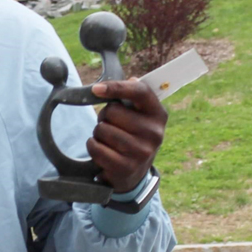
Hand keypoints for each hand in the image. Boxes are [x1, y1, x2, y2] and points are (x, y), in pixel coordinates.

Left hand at [88, 78, 167, 192]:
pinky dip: (93, 146)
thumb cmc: (131, 134)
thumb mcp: (139, 115)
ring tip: (109, 140)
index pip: (139, 91)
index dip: (116, 87)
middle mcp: (154, 133)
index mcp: (158, 114)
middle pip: (112, 111)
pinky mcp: (126, 168)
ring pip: (102, 129)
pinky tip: (103, 151)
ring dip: (98, 133)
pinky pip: (96, 147)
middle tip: (112, 125)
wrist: (134, 171)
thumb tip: (131, 79)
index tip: (96, 89)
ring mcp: (142, 152)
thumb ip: (132, 96)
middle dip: (104, 116)